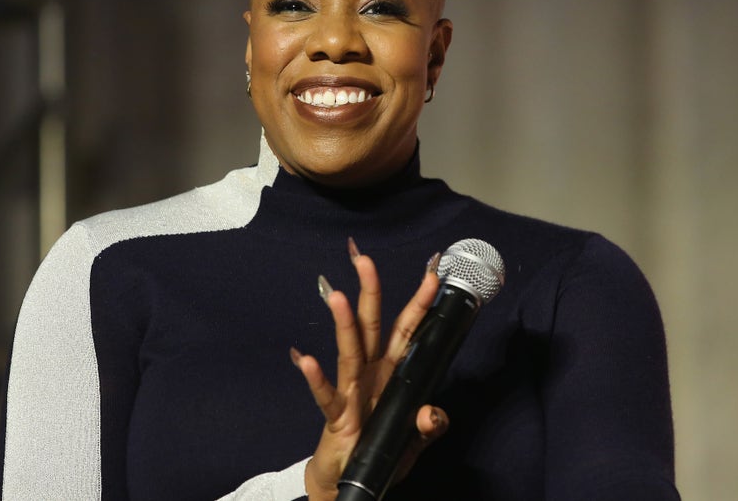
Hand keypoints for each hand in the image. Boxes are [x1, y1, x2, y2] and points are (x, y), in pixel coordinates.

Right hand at [290, 240, 449, 500]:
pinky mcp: (336, 416)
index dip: (419, 304)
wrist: (347, 480)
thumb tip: (432, 413)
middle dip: (370, 292)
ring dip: (343, 325)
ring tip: (338, 297)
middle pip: (372, 327)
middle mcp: (371, 374)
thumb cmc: (379, 450)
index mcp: (392, 373)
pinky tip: (305, 361)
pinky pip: (326, 395)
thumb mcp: (413, 441)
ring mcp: (351, 392)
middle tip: (365, 259)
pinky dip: (316, 379)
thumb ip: (428, 426)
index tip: (431, 273)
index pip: (407, 331)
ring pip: (349, 352)